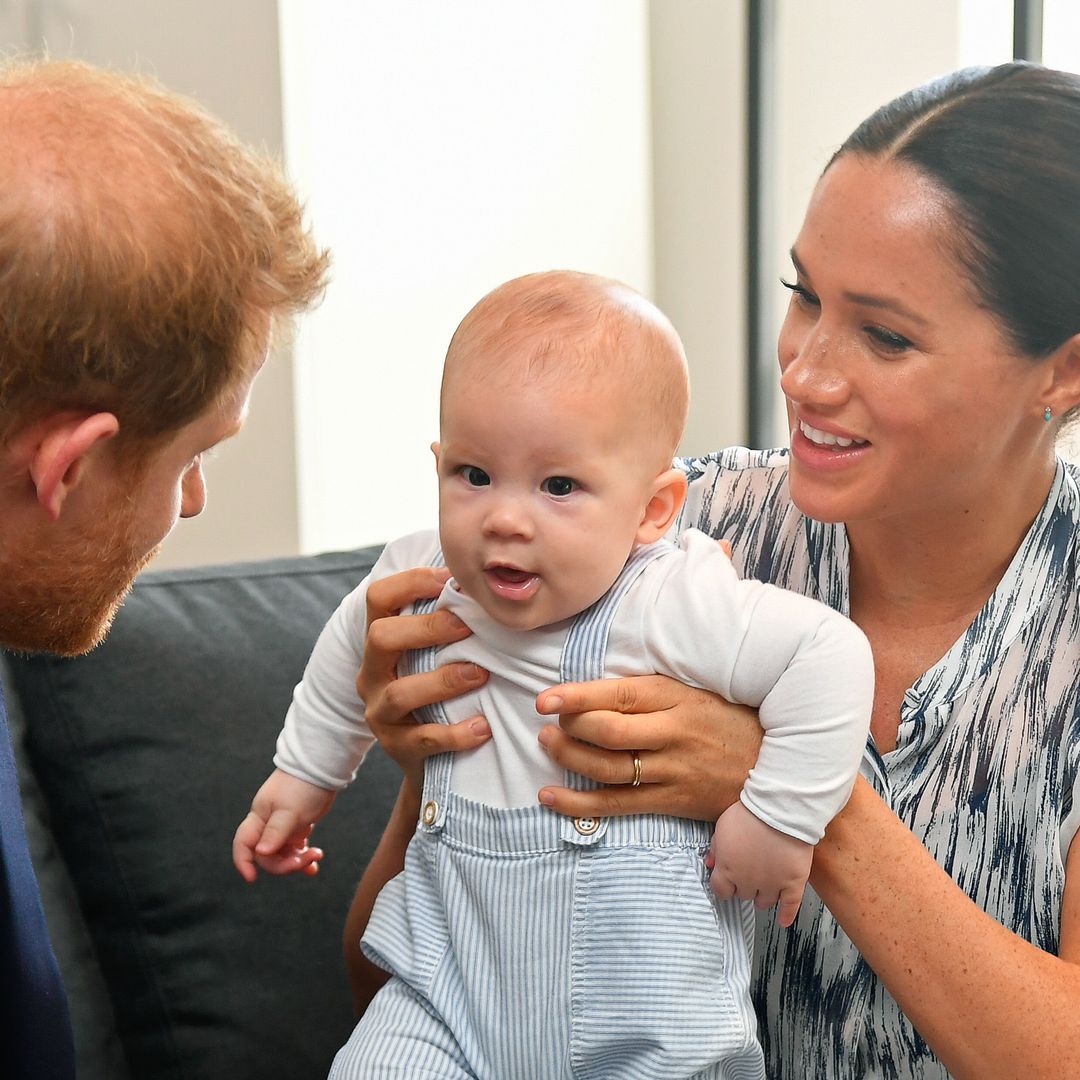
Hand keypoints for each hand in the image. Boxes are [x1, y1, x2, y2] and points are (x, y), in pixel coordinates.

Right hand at [232, 769, 333, 882]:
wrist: (322, 767)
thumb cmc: (303, 786)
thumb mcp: (289, 810)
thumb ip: (275, 832)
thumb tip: (261, 852)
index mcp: (260, 817)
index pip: (243, 844)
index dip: (243, 861)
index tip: (252, 878)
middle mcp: (268, 824)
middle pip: (267, 855)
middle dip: (284, 863)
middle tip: (305, 860)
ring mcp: (283, 826)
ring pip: (283, 853)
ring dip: (297, 860)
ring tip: (316, 855)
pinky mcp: (297, 826)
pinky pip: (296, 848)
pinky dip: (303, 856)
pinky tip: (314, 862)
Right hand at [357, 566, 491, 786]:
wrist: (430, 761)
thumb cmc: (441, 692)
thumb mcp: (435, 654)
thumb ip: (449, 621)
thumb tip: (485, 579)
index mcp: (381, 642)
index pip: (378, 598)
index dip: (410, 582)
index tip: (449, 579)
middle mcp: (372, 673)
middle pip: (380, 637)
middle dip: (426, 628)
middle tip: (467, 626)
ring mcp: (380, 712)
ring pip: (400, 692)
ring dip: (444, 681)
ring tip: (481, 674)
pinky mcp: (397, 748)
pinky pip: (423, 739)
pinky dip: (455, 733)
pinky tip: (483, 727)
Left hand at [534, 674, 761, 820]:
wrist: (778, 767)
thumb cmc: (730, 720)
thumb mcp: (696, 691)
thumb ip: (652, 690)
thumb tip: (597, 686)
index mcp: (677, 698)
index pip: (618, 694)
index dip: (577, 697)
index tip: (546, 699)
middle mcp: (673, 734)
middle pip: (608, 732)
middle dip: (569, 728)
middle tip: (547, 723)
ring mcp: (672, 771)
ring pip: (607, 768)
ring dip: (568, 758)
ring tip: (546, 746)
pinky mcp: (672, 801)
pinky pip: (617, 805)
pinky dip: (579, 803)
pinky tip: (550, 796)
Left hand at [706, 801, 811, 926]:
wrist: (779, 810)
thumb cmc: (749, 814)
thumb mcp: (722, 826)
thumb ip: (715, 848)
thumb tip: (710, 864)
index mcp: (728, 869)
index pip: (721, 890)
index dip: (724, 886)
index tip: (727, 882)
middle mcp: (748, 882)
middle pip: (743, 895)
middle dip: (744, 886)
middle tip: (749, 875)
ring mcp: (772, 884)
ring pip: (764, 902)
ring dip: (762, 896)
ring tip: (764, 889)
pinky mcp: (793, 883)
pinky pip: (790, 906)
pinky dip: (787, 915)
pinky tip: (783, 920)